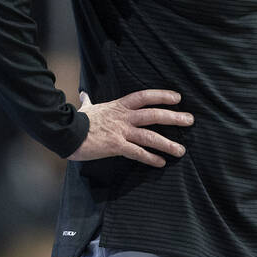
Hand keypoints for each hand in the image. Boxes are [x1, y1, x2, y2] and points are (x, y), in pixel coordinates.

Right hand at [68, 89, 193, 166]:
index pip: (144, 97)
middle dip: (173, 117)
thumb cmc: (76, 121)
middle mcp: (124, 117)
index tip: (177, 98)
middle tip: (190, 120)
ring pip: (149, 136)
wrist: (65, 132)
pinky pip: (137, 153)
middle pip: (154, 114)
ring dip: (167, 143)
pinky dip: (150, 158)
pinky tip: (161, 162)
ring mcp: (121, 132)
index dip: (161, 96)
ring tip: (181, 150)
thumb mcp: (86, 108)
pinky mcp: (116, 146)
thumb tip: (84, 94)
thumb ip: (88, 101)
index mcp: (119, 106)